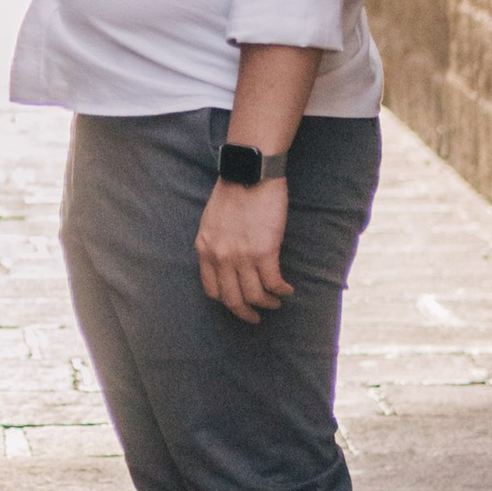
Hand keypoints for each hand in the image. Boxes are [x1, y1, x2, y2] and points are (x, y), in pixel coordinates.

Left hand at [196, 175, 293, 321]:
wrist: (250, 172)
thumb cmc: (233, 191)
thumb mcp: (211, 220)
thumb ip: (214, 242)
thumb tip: (224, 260)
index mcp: (205, 248)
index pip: (211, 289)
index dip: (226, 301)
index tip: (237, 303)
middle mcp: (220, 256)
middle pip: (232, 299)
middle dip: (245, 313)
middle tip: (255, 317)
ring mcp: (242, 256)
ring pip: (255, 296)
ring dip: (267, 304)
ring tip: (275, 302)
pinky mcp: (265, 252)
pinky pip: (273, 283)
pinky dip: (281, 291)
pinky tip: (287, 290)